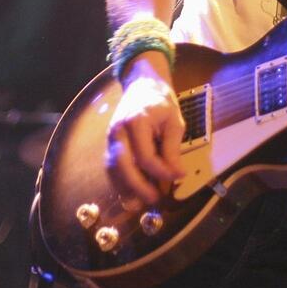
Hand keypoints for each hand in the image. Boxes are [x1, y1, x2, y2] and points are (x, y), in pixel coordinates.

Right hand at [105, 65, 186, 206]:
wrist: (142, 85)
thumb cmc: (161, 102)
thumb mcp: (174, 121)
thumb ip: (173, 148)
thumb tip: (177, 175)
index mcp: (136, 121)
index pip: (145, 156)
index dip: (161, 171)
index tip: (177, 177)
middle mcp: (118, 130)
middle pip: (122, 164)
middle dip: (137, 186)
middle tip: (154, 199)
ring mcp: (110, 137)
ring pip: (112, 168)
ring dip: (125, 188)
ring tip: (141, 202)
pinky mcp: (109, 143)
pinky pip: (110, 166)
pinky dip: (119, 181)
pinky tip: (131, 192)